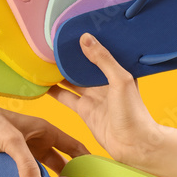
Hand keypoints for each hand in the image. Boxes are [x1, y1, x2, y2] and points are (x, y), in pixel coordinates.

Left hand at [0, 97, 88, 176]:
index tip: (96, 175)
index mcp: (45, 132)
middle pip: (59, 164)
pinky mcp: (6, 168)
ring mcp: (21, 158)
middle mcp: (36, 145)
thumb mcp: (12, 141)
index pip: (73, 147)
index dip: (85, 158)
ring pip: (39, 176)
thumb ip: (26, 165)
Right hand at [48, 34, 162, 166]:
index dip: (85, 43)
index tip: (70, 32)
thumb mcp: (120, 80)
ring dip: (58, 72)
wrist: (133, 144)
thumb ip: (103, 60)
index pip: (98, 52)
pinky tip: (43, 83)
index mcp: (116, 71)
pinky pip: (66, 98)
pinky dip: (54, 91)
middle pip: (82, 66)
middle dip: (68, 57)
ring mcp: (93, 97)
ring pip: (71, 80)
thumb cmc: (133, 112)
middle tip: (50, 44)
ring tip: (42, 60)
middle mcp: (104, 82)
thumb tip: (85, 38)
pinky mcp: (84, 111)